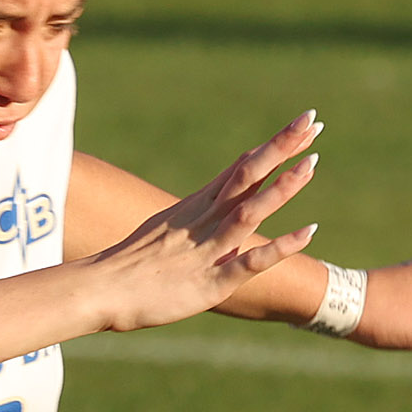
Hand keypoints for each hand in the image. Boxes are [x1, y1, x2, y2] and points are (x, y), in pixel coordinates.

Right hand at [72, 114, 321, 333]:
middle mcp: (204, 221)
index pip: (241, 168)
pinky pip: (250, 262)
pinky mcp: (210, 283)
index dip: (273, 147)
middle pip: (247, 177)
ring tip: (312, 163)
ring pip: (250, 211)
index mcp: (195, 207)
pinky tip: (308, 231)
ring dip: (282, 188)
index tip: (302, 124)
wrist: (99, 290)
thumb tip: (217, 201)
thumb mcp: (164, 229)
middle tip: (311, 120)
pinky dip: (280, 247)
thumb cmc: (129, 265)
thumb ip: (195, 215)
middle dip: (281, 148)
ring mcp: (207, 250)